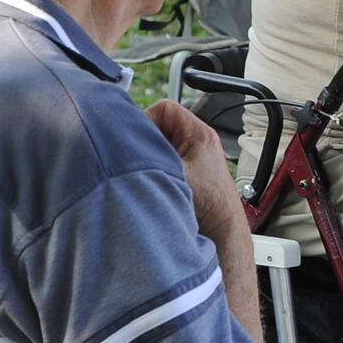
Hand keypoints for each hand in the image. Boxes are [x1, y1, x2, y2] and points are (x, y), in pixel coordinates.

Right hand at [146, 99, 241, 234]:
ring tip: (144, 172)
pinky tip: (149, 183)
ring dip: (147, 158)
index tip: (137, 138)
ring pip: (158, 147)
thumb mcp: (173, 172)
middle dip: (144, 141)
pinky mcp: (185, 176)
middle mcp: (196, 144)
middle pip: (159, 128)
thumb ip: (149, 154)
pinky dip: (151, 171)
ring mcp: (191, 161)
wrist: (221, 232)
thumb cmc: (209, 204)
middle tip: (135, 157)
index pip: (165, 109)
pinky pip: (160, 164)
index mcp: (200, 135)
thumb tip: (122, 145)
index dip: (147, 119)